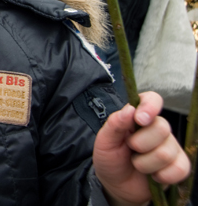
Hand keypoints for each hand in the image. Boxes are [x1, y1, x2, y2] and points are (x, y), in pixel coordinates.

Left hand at [93, 91, 189, 205]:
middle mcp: (157, 129)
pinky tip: (153, 176)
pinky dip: (162, 176)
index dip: (150, 106)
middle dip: (140, 144)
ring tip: (137, 164)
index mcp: (138, 117)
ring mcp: (171, 147)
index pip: (152, 100)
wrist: (116, 185)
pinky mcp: (179, 165)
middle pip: (162, 128)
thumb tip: (129, 109)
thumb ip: (114, 124)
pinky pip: (180, 169)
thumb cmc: (110, 158)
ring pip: (166, 152)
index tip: (140, 119)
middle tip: (130, 150)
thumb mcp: (104, 141)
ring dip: (145, 164)